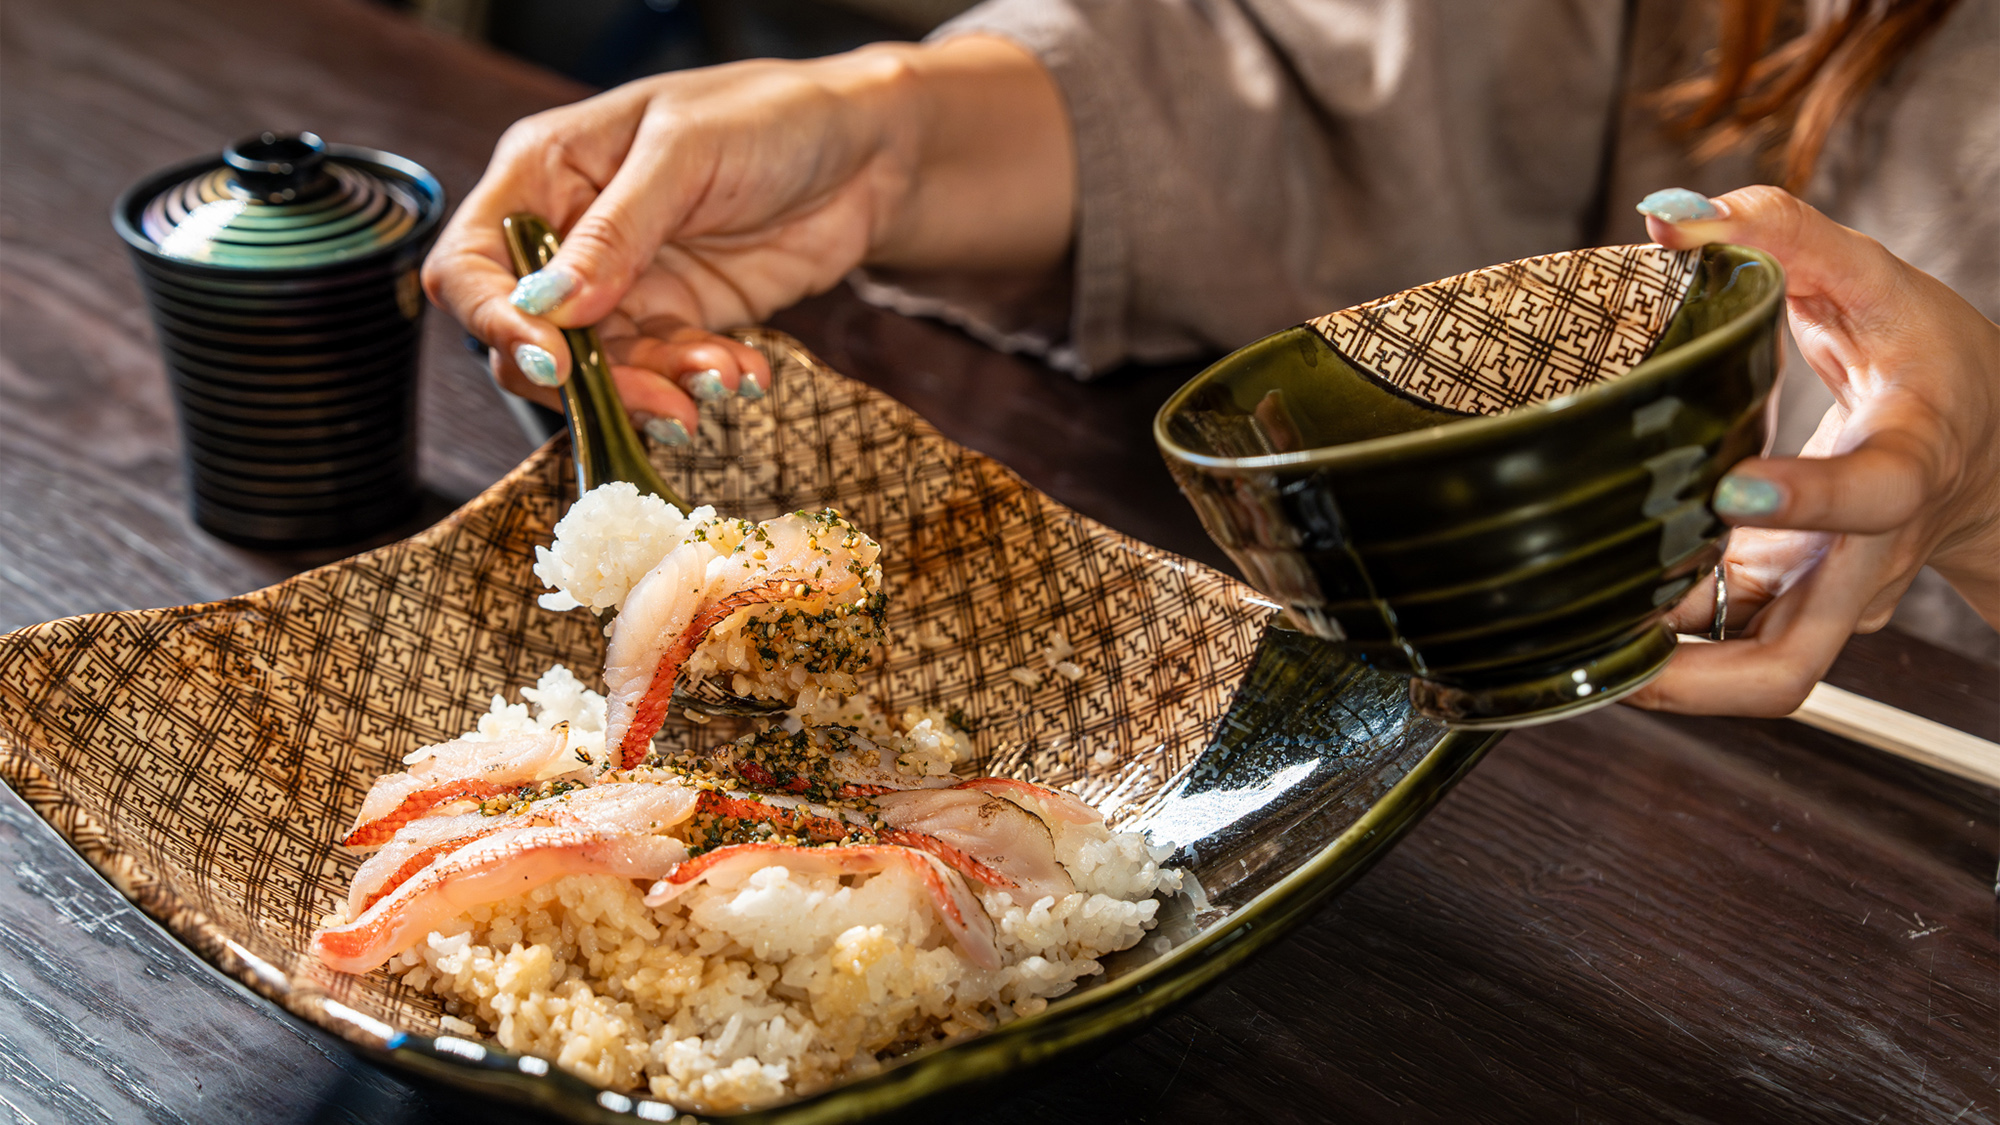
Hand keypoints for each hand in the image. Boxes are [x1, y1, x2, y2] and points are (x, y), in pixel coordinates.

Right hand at [421, 37, 1071, 440]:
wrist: (868, 152)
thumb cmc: (770, 118)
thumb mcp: (686, 155)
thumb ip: (617, 230)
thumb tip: (551, 305)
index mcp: (545, 172)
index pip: (470, 262)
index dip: (495, 319)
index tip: (551, 360)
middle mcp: (569, 235)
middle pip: (526, 337)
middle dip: (584, 381)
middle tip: (658, 398)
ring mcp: (623, 285)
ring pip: (599, 371)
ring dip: (654, 390)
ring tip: (721, 380)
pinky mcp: (677, 321)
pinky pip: (662, 374)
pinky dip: (698, 385)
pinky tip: (745, 374)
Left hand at [1627, 185, 1999, 716]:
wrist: (1992, 445)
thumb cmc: (1932, 362)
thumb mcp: (1876, 279)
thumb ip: (1783, 235)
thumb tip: (1670, 215)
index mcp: (1911, 460)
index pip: (1877, 495)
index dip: (1811, 502)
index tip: (1733, 489)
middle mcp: (1865, 556)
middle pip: (1797, 661)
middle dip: (1702, 678)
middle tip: (1613, 650)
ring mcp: (1825, 596)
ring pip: (1754, 674)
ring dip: (1666, 674)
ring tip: (1571, 640)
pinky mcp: (1789, 606)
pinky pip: (1724, 645)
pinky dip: (1661, 638)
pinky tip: (1587, 608)